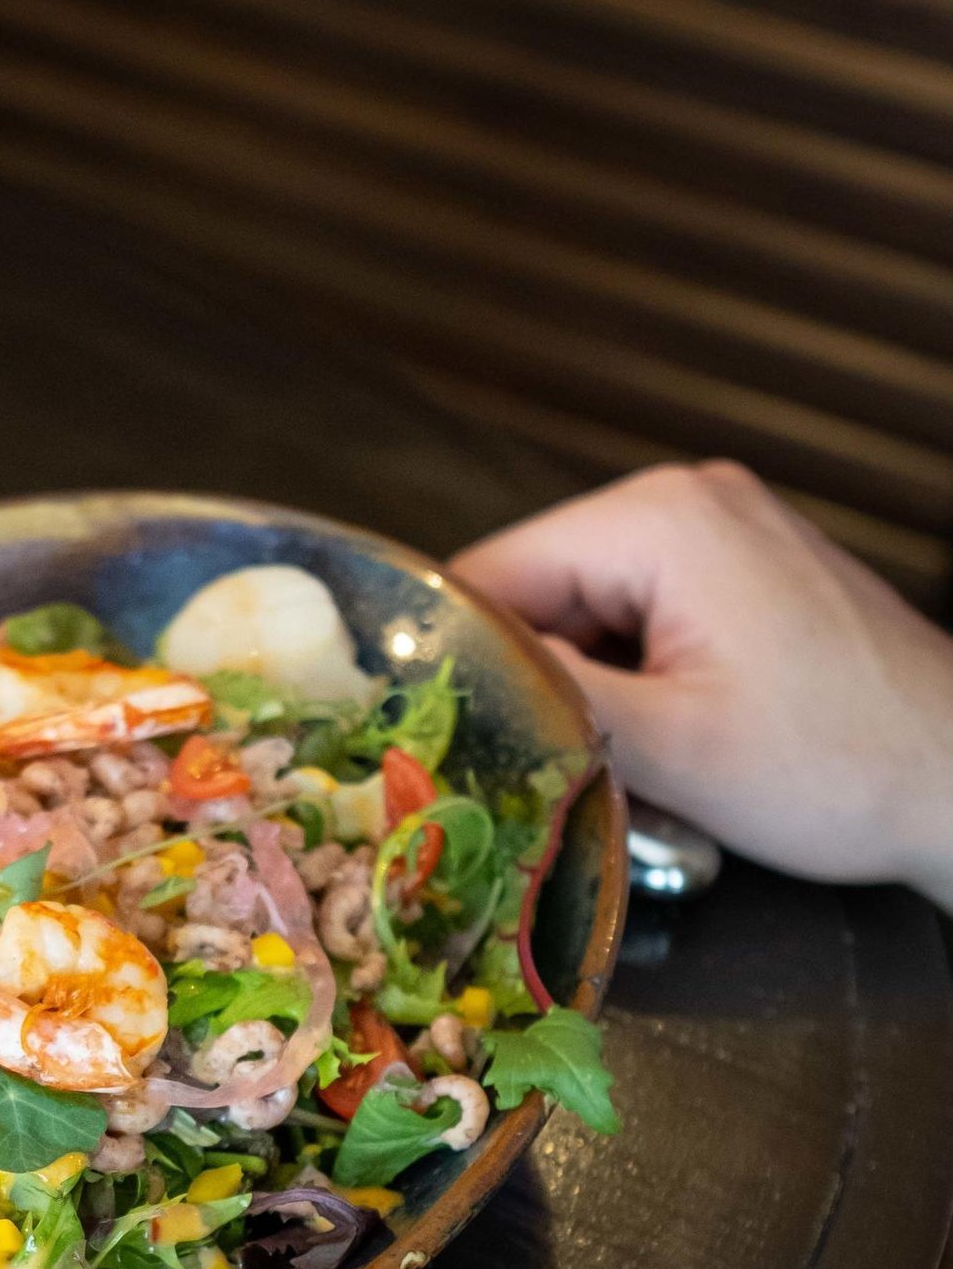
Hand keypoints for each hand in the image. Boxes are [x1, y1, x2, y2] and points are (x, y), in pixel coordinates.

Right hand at [449, 461, 952, 909]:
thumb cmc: (837, 768)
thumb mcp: (667, 747)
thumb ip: (547, 699)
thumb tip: (450, 687)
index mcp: (658, 522)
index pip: (491, 572)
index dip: (452, 657)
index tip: (432, 737)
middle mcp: (684, 501)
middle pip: (535, 589)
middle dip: (522, 676)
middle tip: (519, 765)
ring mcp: (719, 532)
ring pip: (581, 611)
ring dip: (573, 686)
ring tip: (597, 760)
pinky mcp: (740, 573)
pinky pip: (635, 619)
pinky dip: (622, 681)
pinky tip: (646, 741)